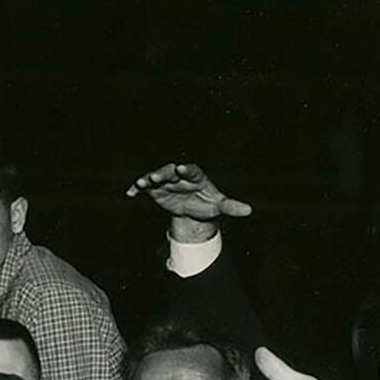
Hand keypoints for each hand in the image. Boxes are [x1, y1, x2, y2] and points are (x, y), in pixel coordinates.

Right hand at [124, 162, 252, 242]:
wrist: (194, 209)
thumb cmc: (208, 203)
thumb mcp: (219, 206)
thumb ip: (232, 207)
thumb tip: (249, 210)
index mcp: (195, 176)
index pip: (191, 170)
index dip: (186, 169)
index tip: (182, 168)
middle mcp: (179, 175)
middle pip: (170, 171)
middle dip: (163, 173)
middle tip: (156, 176)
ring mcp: (166, 181)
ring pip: (156, 177)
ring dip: (148, 179)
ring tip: (141, 183)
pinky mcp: (156, 190)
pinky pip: (145, 188)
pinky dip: (137, 189)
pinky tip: (129, 193)